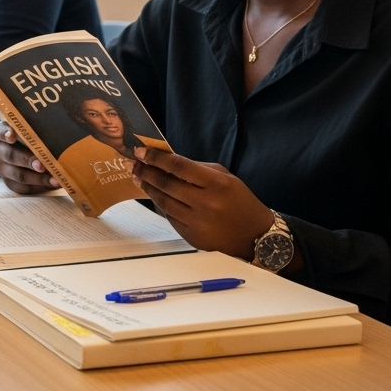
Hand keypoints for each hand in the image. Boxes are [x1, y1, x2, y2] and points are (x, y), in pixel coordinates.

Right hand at [0, 121, 60, 193]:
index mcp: (1, 132)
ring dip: (38, 178)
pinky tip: (53, 184)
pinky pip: (23, 187)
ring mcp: (2, 167)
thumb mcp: (31, 128)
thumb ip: (38, 129)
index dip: (4, 134)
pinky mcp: (9, 182)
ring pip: (18, 175)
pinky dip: (39, 187)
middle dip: (27, 160)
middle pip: (10, 155)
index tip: (12, 136)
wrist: (22, 151)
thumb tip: (59, 131)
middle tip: (41, 165)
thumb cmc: (31, 135)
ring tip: (55, 180)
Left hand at [131, 147, 274, 259]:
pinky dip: (161, 205)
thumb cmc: (240, 201)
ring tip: (139, 178)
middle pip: (167, 185)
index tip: (141, 152)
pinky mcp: (192, 237)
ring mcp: (198, 223)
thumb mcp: (225, 178)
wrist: (255, 236)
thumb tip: (166, 161)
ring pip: (164, 202)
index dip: (157, 158)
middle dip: (146, 172)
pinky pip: (170, 217)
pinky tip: (155, 195)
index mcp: (217, 184)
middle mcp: (206, 204)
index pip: (179, 167)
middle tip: (134, 164)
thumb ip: (197, 168)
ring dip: (148, 188)